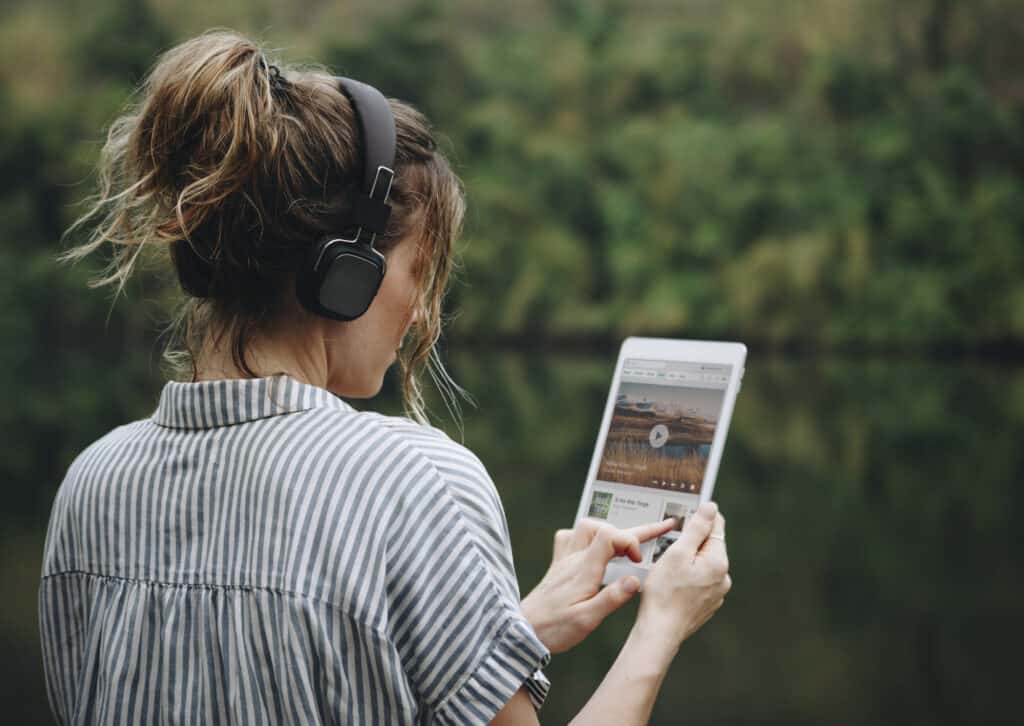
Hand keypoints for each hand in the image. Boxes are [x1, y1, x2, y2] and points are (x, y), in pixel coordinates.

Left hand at [521, 517, 676, 653]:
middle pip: (604, 528)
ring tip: (627, 541)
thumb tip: (635, 580)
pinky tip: (592, 548)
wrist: (523, 631)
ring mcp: (564, 559)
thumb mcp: (587, 620)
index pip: (610, 536)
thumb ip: (611, 599)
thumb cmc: (554, 629)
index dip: (631, 541)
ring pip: (586, 527)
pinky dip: (585, 537)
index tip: (639, 561)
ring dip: (608, 529)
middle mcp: (573, 558)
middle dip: (634, 528)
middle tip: (662, 526)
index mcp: (584, 569)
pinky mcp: (557, 565)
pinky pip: (568, 537)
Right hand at [635, 501, 730, 647]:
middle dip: (691, 541)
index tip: (685, 513)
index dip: (700, 516)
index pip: (716, 526)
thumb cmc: (665, 592)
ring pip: (703, 565)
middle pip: (709, 546)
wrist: (660, 631)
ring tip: (667, 567)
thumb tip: (710, 507)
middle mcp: (723, 578)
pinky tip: (671, 583)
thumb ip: (696, 529)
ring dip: (688, 560)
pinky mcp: (707, 605)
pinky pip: (699, 581)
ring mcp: (716, 593)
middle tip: (669, 545)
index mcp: (719, 562)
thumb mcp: (677, 553)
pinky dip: (687, 577)